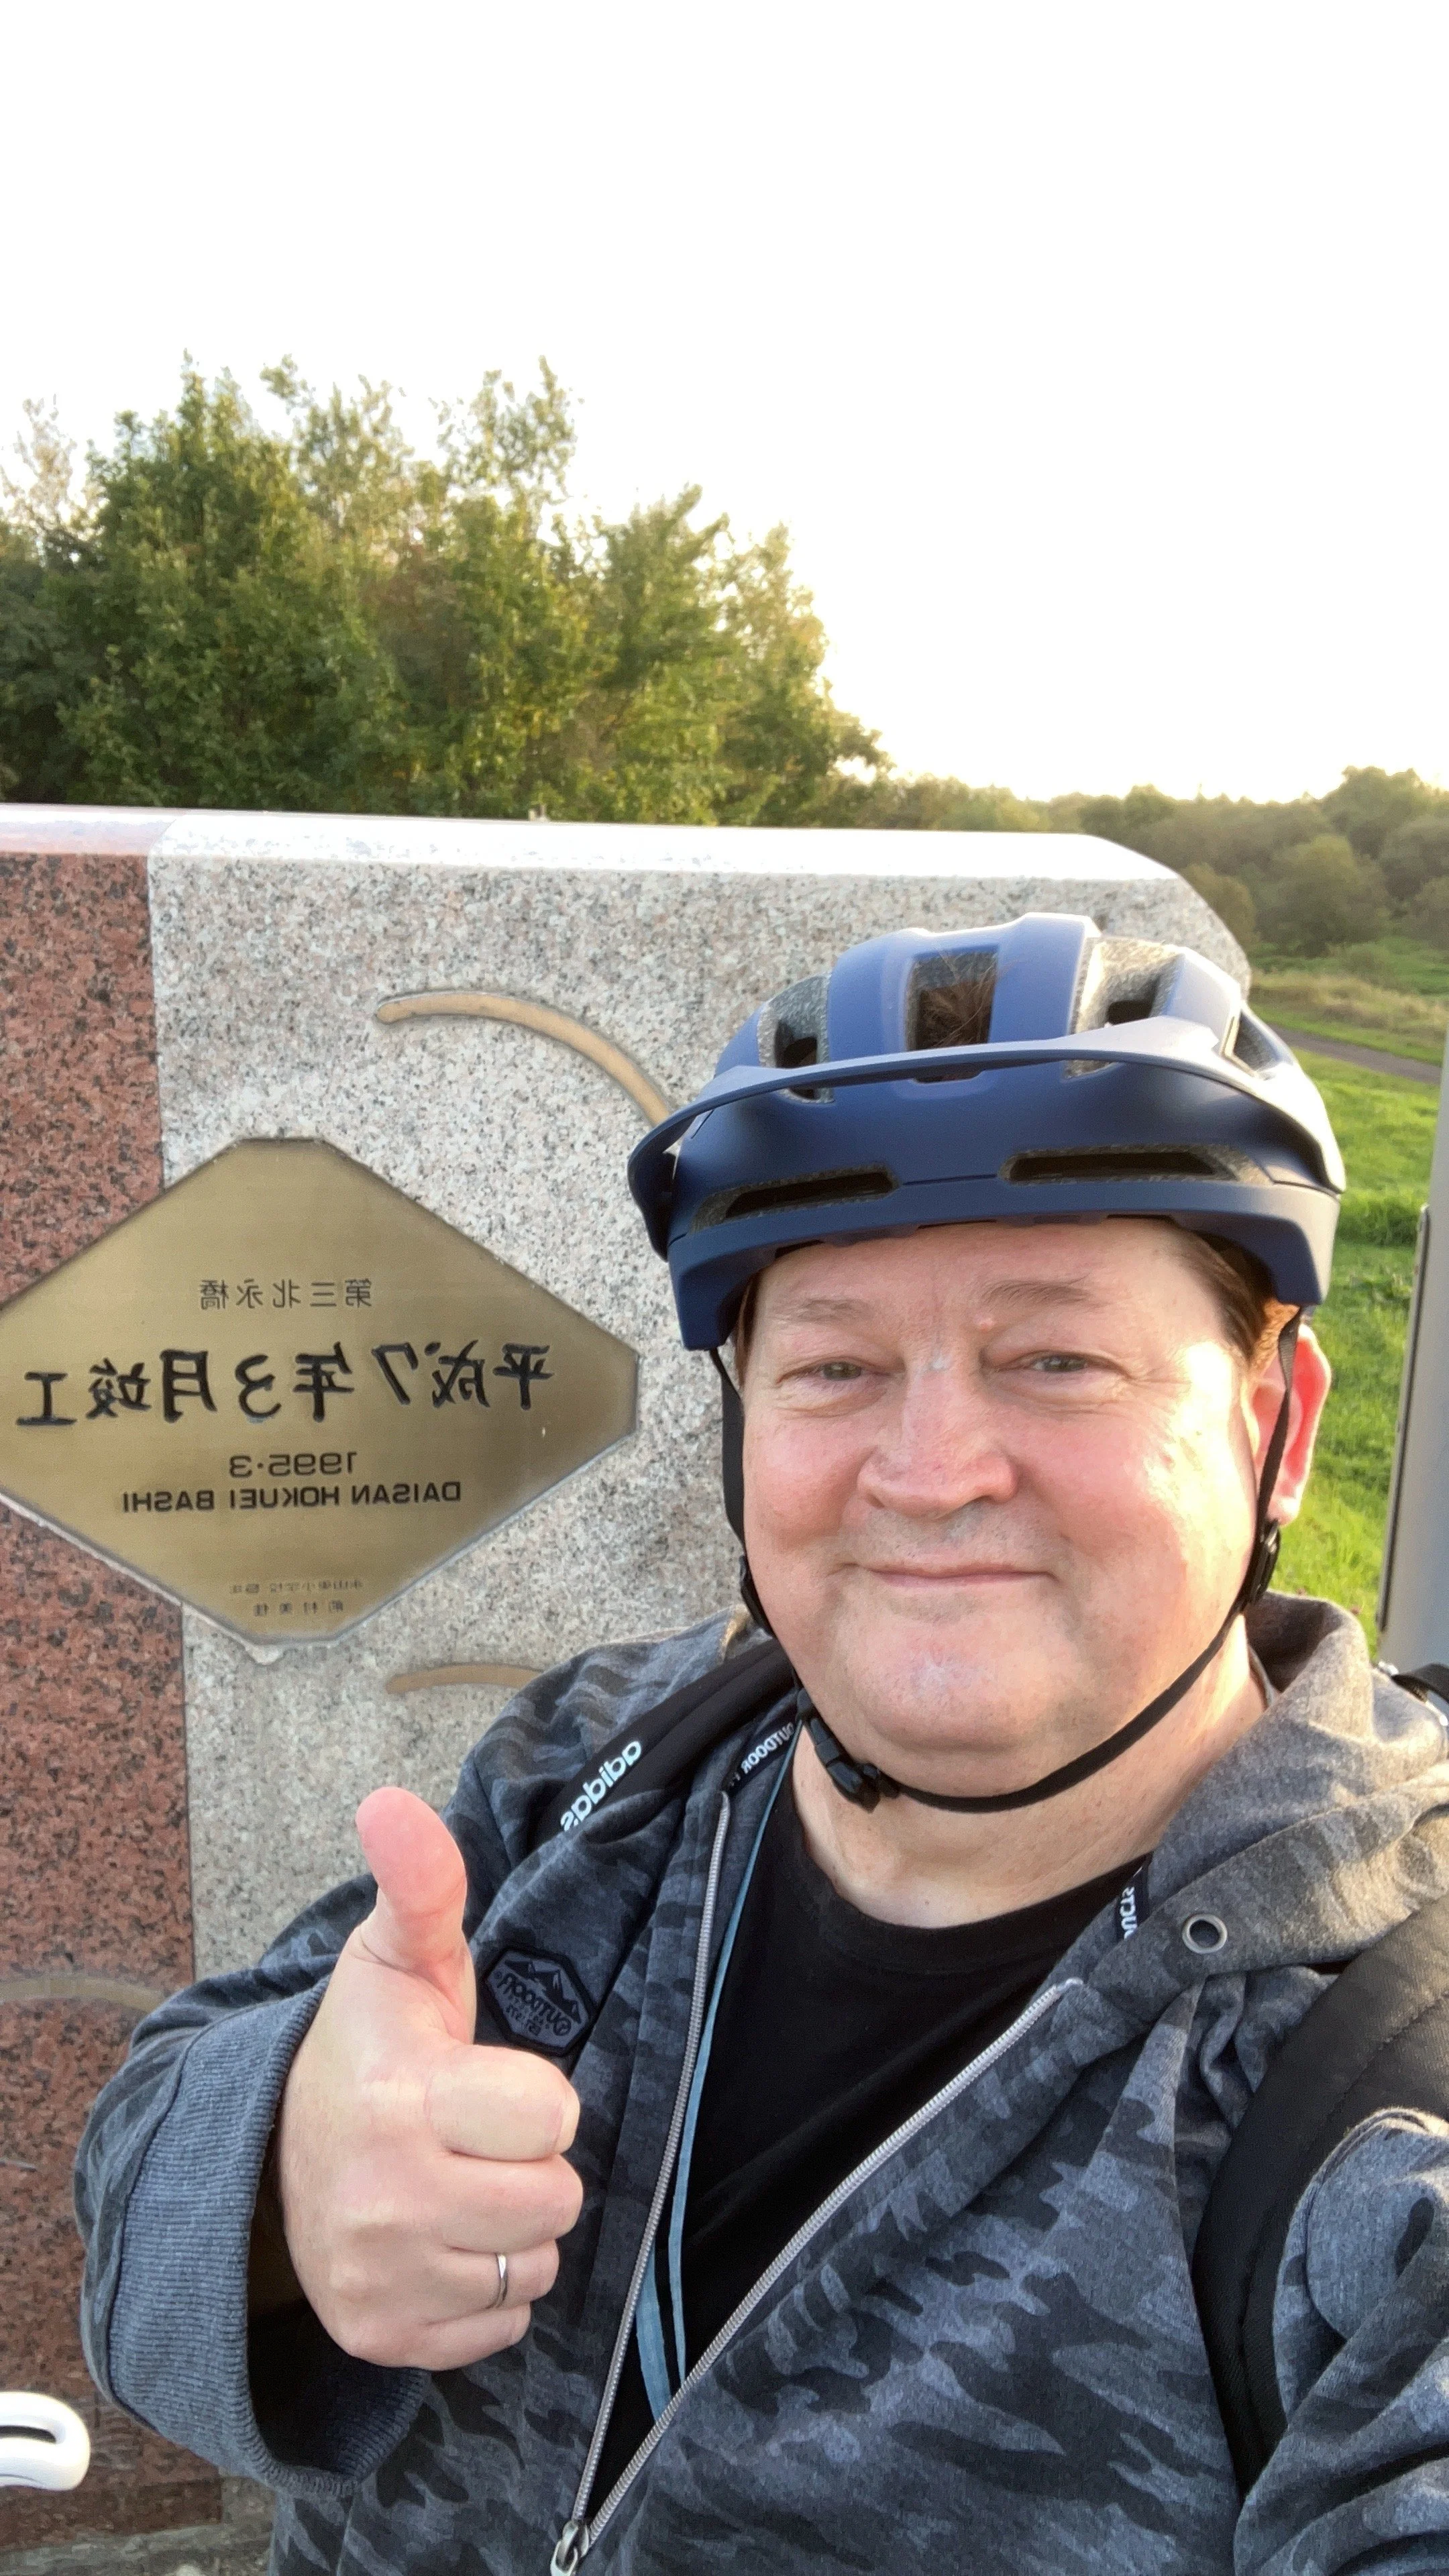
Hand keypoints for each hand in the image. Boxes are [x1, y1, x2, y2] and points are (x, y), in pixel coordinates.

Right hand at [274, 1786, 582, 2369]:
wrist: (272, 2155)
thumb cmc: (367, 2045)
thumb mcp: (398, 1957)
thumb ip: (422, 1883)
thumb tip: (391, 1801)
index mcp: (399, 2102)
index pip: (553, 2116)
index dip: (534, 2095)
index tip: (484, 2081)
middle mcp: (383, 2201)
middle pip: (557, 2199)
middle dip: (531, 2163)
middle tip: (476, 2136)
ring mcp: (380, 2279)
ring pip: (536, 2264)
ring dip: (513, 2227)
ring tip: (458, 2183)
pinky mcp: (383, 2337)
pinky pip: (504, 2326)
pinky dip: (487, 2289)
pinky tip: (443, 2240)